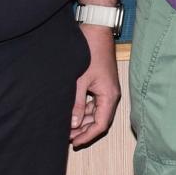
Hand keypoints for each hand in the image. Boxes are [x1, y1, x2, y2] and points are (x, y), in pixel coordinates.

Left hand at [69, 24, 120, 148]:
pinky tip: (70, 113)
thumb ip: (75, 104)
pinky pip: (93, 103)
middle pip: (98, 120)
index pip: (101, 124)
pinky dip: (82, 110)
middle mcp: (110, 95)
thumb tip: (72, 125)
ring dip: (82, 121)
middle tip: (66, 137)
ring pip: (95, 113)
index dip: (88, 136)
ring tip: (65, 126)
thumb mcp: (80, 80)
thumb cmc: (90, 53)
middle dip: (83, 130)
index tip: (74, 143)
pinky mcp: (100, 84)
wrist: (96, 31)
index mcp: (109, 96)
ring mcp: (105, 89)